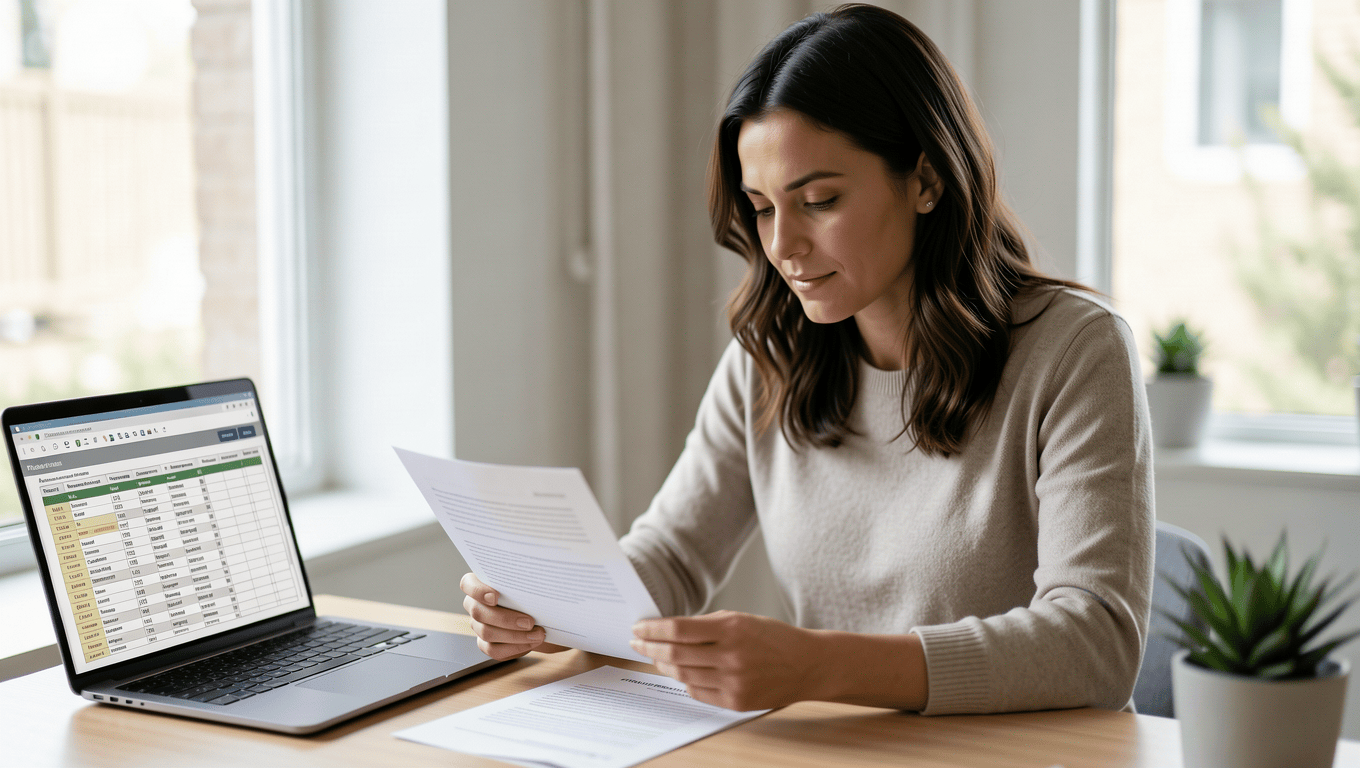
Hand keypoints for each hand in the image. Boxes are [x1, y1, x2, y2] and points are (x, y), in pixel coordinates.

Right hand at [459, 573, 567, 659]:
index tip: (496, 597)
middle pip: (478, 612)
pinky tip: (530, 643)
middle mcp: (475, 605)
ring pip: (487, 633)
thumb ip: (526, 576)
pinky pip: (494, 650)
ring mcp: (479, 626)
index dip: (478, 591)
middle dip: (505, 619)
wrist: (542, 614)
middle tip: (530, 621)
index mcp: (480, 584)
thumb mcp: (531, 582)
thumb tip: (537, 569)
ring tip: (538, 634)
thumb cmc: (533, 593)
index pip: (467, 584)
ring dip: (515, 636)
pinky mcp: (487, 644)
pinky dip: (514, 648)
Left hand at [629, 610, 827, 710]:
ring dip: (663, 665)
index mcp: (732, 628)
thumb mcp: (742, 619)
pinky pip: (698, 692)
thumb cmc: (773, 637)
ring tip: (654, 657)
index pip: (678, 629)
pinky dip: (685, 681)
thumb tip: (669, 630)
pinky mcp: (736, 701)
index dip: (653, 629)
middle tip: (637, 642)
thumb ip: (707, 625)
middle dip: (649, 647)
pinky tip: (679, 672)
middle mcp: (731, 656)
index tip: (639, 627)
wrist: (808, 664)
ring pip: (683, 675)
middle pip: (675, 654)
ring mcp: (733, 681)